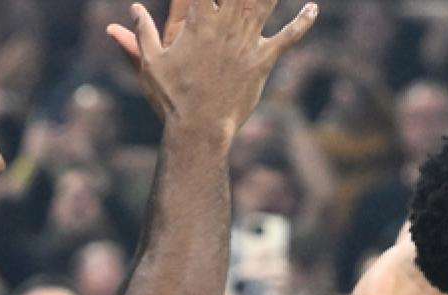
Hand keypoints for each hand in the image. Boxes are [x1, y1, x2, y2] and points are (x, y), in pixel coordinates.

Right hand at [107, 0, 317, 132]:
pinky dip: (302, 23)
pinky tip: (313, 9)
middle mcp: (226, 27)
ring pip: (265, 4)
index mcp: (198, 23)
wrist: (199, 129)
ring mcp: (247, 43)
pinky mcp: (263, 61)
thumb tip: (134, 8)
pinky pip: (288, 38)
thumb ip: (142, 33)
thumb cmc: (171, 98)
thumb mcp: (150, 63)